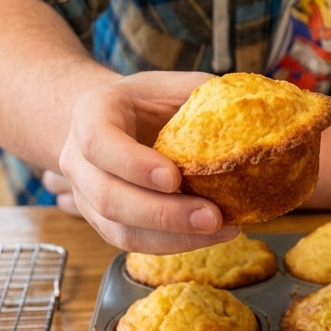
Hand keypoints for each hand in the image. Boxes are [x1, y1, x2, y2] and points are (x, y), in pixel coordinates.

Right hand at [54, 71, 238, 253]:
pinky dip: (171, 244)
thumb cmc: (145, 102)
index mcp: (91, 114)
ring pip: (118, 229)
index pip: (99, 142)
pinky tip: (209, 236)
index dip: (133, 164)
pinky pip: (131, 242)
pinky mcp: (102, 222)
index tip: (174, 178)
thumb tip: (253, 109)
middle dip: (162, 213)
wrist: (113, 121)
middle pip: (108, 196)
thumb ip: (202, 94)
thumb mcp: (169, 85)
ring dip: (171, 237)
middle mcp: (78, 159)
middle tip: (211, 216)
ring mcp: (85, 195)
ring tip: (219, 230)